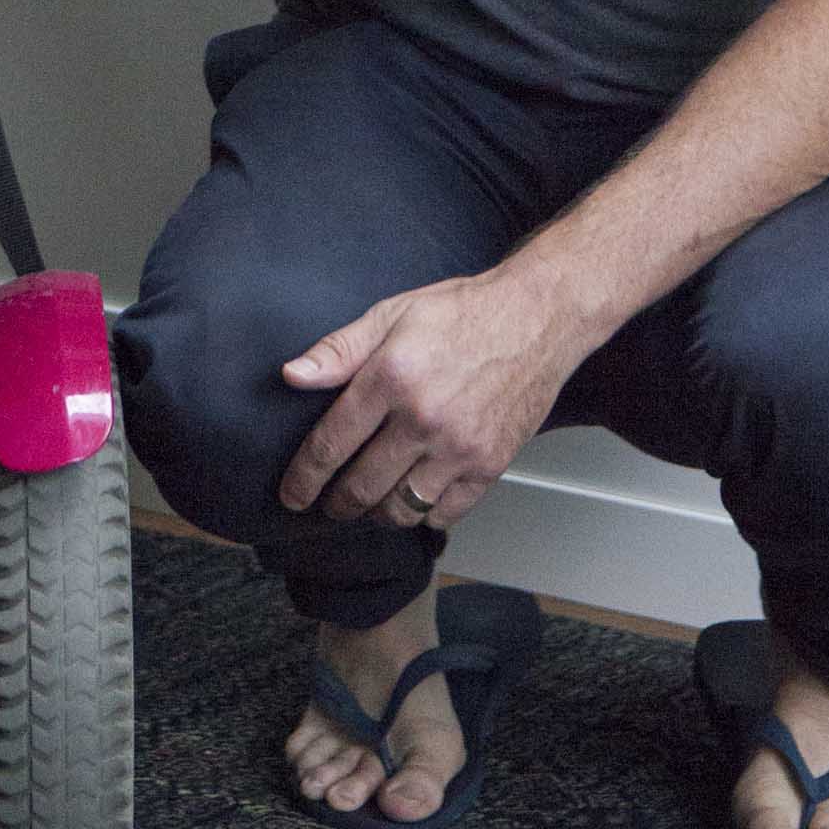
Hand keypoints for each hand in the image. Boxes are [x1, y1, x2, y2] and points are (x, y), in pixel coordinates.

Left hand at [275, 268, 582, 532]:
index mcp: (391, 378)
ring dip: (376, 515)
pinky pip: (445, 514)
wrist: (535, 319)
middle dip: (336, 504)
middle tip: (328, 505)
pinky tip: (411, 499)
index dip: (304, 477)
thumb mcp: (391, 314)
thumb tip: (292, 375)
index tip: (292, 495)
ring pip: (401, 509)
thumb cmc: (463, 313)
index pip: (331, 444)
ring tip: (366, 505)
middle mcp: (424, 419)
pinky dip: (422, 515)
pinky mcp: (490, 465)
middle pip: (362, 486)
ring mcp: (460, 447)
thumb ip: (338, 350)